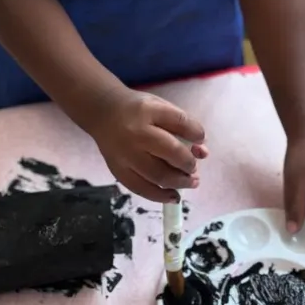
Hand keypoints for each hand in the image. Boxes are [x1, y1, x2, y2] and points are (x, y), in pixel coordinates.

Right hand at [88, 89, 208, 203]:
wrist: (102, 112)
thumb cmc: (137, 111)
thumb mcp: (160, 108)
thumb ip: (182, 126)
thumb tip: (202, 152)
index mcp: (149, 110)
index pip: (180, 122)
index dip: (196, 134)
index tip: (200, 141)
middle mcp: (136, 132)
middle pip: (171, 152)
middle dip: (189, 164)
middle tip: (194, 168)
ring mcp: (125, 154)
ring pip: (158, 175)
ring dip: (180, 182)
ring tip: (191, 182)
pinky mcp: (117, 170)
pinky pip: (141, 189)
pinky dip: (160, 196)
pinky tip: (174, 197)